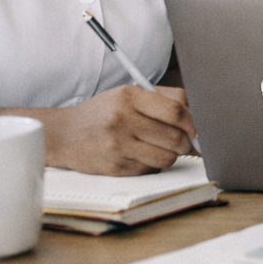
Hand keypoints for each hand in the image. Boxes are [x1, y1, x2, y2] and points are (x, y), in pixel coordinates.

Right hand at [36, 85, 197, 175]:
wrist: (65, 134)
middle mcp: (123, 119)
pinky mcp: (116, 167)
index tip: (196, 128)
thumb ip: (162, 100)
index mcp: (129, 96)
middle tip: (186, 142)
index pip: (175, 111)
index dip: (193, 122)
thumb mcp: (128, 94)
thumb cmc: (103, 112)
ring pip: (167, 157)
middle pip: (175, 137)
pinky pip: (150, 169)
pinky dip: (153, 164)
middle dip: (187, 142)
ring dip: (171, 155)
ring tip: (162, 148)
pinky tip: (141, 154)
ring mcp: (118, 145)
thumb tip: (197, 119)